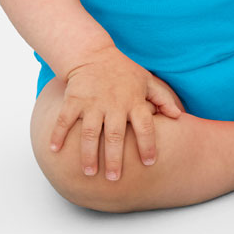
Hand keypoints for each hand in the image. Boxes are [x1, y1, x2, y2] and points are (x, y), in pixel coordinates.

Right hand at [48, 45, 182, 179]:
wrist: (93, 53)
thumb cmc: (123, 71)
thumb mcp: (146, 80)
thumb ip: (162, 98)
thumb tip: (178, 116)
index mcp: (133, 101)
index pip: (145, 125)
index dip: (148, 144)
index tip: (150, 163)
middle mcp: (114, 103)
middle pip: (115, 135)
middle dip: (114, 158)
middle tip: (114, 179)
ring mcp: (92, 102)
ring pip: (90, 132)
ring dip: (88, 154)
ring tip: (89, 172)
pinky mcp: (74, 99)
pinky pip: (64, 120)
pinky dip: (58, 134)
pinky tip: (54, 150)